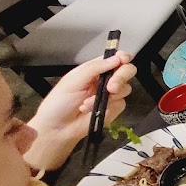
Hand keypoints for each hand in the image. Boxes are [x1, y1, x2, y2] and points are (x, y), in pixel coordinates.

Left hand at [25, 52, 135, 170]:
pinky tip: (91, 111)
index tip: (123, 60)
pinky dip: (107, 108)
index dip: (122, 57)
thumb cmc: (59, 103)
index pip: (115, 58)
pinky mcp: (114, 109)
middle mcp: (105, 80)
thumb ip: (94, 68)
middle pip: (127, 71)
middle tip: (111, 87)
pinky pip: (120, 104)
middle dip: (121, 77)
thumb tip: (115, 59)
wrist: (57, 128)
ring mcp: (111, 95)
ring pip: (125, 89)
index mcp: (95, 69)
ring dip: (107, 97)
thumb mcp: (73, 80)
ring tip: (87, 104)